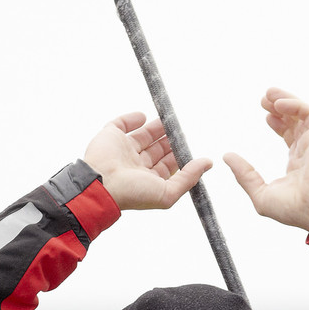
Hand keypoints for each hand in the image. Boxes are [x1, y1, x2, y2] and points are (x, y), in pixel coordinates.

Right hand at [82, 112, 210, 210]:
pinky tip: (143, 116)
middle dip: (169, 140)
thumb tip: (207, 163)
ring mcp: (122, 150)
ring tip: (167, 120)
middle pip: (156, 149)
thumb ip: (188, 177)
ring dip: (155, 127)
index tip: (187, 145)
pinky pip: (121, 124)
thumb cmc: (132, 193)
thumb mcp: (167, 192)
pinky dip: (131, 118)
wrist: (101, 184)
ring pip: (142, 136)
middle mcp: (135, 166)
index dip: (178, 155)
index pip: (167, 165)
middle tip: (180, 130)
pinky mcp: (110, 136)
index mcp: (147, 180)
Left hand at [224, 88, 308, 232]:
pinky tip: (279, 103)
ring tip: (269, 94)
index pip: (288, 136)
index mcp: (296, 164)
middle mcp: (306, 151)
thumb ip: (244, 175)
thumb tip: (228, 157)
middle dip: (279, 107)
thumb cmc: (293, 209)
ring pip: (302, 113)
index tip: (265, 115)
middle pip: (294, 121)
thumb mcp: (260, 193)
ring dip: (285, 100)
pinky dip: (295, 104)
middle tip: (263, 99)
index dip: (277, 123)